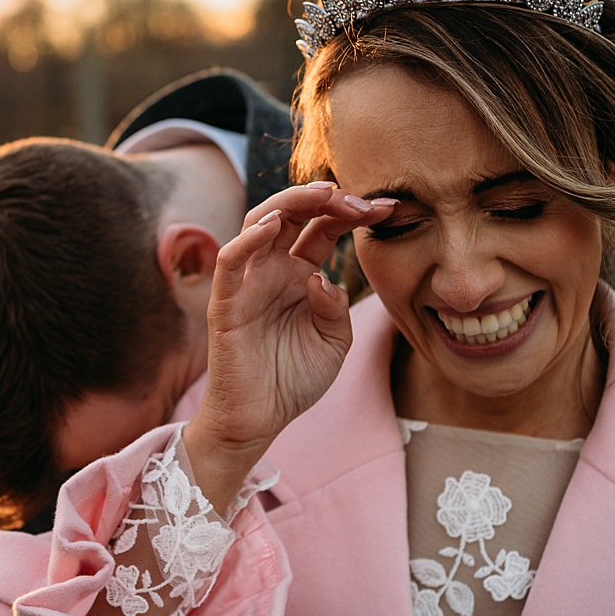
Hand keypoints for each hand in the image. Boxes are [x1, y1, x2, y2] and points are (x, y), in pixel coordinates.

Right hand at [182, 184, 394, 510]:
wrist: (260, 419)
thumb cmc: (294, 379)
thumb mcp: (334, 342)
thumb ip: (335, 307)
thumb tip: (323, 277)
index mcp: (301, 274)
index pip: (324, 228)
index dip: (353, 213)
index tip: (388, 208)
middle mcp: (273, 269)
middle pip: (293, 214)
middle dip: (325, 200)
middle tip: (360, 200)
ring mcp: (248, 282)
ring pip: (260, 223)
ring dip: (289, 203)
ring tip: (321, 195)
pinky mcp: (226, 302)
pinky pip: (230, 262)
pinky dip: (248, 240)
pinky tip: (273, 226)